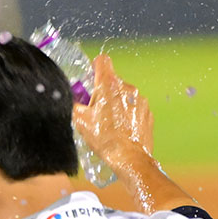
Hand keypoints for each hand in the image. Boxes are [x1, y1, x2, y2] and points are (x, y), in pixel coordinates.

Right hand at [72, 54, 155, 171]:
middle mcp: (126, 87)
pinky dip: (127, 114)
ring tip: (110, 124)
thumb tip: (71, 98)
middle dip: (103, 93)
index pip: (102, 61)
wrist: (128, 157)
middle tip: (96, 112)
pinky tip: (121, 129)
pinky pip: (133, 107)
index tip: (91, 78)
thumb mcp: (80, 121)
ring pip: (123, 96)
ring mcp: (139, 99)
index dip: (95, 67)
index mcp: (108, 85)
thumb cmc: (104, 138)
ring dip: (116, 105)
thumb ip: (74, 104)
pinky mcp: (146, 110)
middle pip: (112, 82)